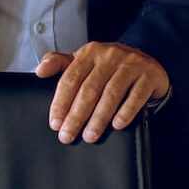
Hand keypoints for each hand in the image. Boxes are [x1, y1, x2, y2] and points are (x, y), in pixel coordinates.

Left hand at [36, 42, 169, 143]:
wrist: (148, 61)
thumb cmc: (110, 66)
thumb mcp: (85, 61)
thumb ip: (61, 64)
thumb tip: (39, 71)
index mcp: (90, 52)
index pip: (71, 78)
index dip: (61, 103)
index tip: (55, 123)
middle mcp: (110, 55)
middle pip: (89, 89)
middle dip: (76, 116)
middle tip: (68, 136)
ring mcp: (131, 64)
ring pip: (112, 94)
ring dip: (99, 118)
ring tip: (89, 136)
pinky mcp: (149, 75)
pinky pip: (136, 96)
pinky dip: (126, 111)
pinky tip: (117, 125)